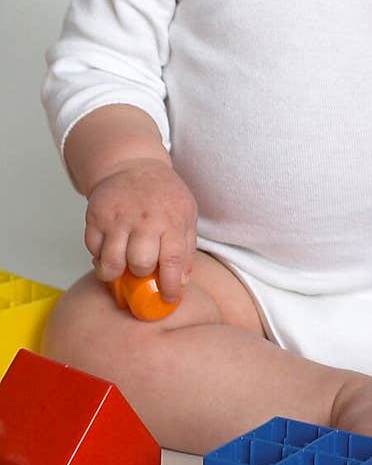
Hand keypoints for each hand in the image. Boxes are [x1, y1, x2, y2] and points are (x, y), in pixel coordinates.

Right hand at [84, 159, 197, 305]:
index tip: (169, 299)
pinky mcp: (96, 215)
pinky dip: (99, 256)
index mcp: (171, 220)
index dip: (170, 286)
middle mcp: (144, 219)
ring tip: (121, 268)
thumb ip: (186, 248)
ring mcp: (118, 217)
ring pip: (111, 261)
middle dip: (141, 274)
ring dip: (115, 272)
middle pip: (140, 263)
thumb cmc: (163, 194)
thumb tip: (182, 281)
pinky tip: (109, 250)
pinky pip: (92, 248)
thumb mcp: (186, 215)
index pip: (173, 261)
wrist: (133, 165)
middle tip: (142, 271)